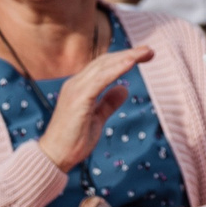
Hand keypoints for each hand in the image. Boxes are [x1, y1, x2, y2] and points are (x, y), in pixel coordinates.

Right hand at [38, 46, 153, 169]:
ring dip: (126, 57)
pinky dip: (116, 69)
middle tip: (150, 50)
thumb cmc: (74, 140)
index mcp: (80, 87)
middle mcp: (76, 83)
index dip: (123, 58)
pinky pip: (100, 80)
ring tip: (144, 52)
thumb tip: (123, 89)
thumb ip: (108, 103)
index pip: (103, 66)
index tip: (143, 55)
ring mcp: (75, 89)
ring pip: (103, 67)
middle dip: (128, 54)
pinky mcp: (78, 99)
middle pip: (105, 62)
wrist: (55, 156)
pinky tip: (130, 62)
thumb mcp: (97, 118)